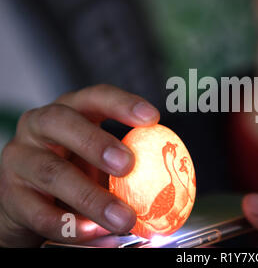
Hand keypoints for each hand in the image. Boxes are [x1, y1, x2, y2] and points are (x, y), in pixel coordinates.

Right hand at [0, 84, 159, 246]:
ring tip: (123, 219)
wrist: (26, 201)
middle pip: (62, 122)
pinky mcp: (11, 196)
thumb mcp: (98, 159)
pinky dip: (72, 226)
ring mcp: (21, 159)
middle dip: (97, 142)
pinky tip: (97, 234)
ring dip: (92, 198)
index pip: (95, 96)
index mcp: (70, 111)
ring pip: (52, 173)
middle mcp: (40, 127)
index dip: (122, 104)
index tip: (151, 118)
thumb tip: (168, 174)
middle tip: (128, 165)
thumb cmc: (74, 172)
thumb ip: (125, 161)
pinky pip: (41, 213)